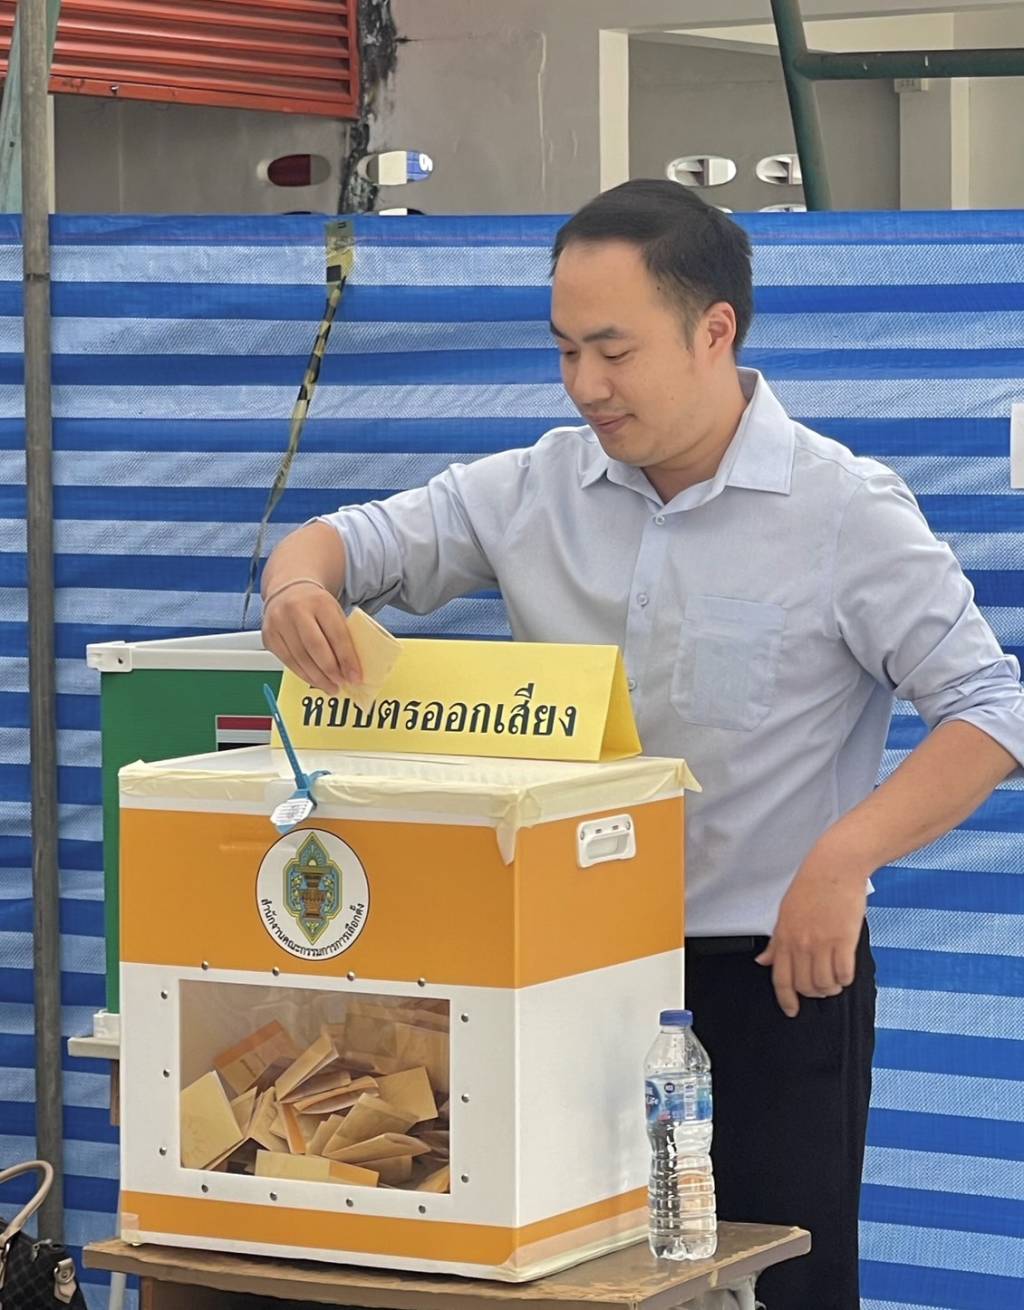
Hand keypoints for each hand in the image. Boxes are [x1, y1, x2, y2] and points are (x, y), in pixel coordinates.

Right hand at [262, 582, 361, 692]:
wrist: (287, 590)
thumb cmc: (315, 605)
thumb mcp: (334, 611)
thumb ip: (342, 635)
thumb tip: (351, 668)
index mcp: (320, 601)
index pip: (336, 634)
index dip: (346, 658)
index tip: (355, 676)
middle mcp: (296, 610)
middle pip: (315, 647)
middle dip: (330, 671)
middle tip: (341, 685)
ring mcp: (278, 622)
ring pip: (299, 658)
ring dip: (316, 678)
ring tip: (329, 687)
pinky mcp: (269, 636)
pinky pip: (287, 661)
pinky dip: (302, 674)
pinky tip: (313, 680)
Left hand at [755, 843, 868, 1016]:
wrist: (835, 867)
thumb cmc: (812, 886)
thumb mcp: (785, 913)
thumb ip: (776, 941)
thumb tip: (763, 961)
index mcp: (783, 936)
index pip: (780, 978)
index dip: (786, 999)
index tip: (792, 1010)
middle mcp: (800, 943)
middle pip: (804, 985)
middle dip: (813, 993)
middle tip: (820, 988)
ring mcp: (822, 943)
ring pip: (824, 984)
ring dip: (831, 988)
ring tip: (835, 980)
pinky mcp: (843, 940)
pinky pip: (844, 974)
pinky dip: (845, 979)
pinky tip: (845, 972)